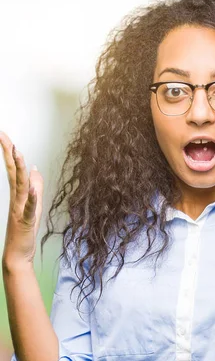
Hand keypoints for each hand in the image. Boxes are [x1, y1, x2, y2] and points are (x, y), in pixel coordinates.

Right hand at [0, 132, 43, 269]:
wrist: (17, 254)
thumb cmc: (24, 230)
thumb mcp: (33, 205)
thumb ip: (34, 187)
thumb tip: (36, 169)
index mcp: (18, 194)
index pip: (13, 169)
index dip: (9, 152)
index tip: (4, 136)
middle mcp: (17, 199)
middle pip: (13, 172)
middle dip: (9, 153)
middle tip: (3, 135)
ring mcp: (20, 209)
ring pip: (20, 186)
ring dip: (20, 169)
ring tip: (18, 152)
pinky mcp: (26, 221)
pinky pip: (29, 209)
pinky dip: (32, 199)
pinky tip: (33, 190)